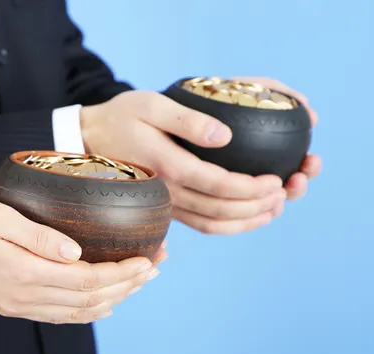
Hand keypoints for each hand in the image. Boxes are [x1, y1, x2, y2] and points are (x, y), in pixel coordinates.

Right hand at [0, 195, 166, 323]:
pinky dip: (91, 311)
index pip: (88, 279)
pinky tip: (110, 302)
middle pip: (92, 297)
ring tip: (143, 280)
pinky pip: (64, 316)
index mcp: (25, 272)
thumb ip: (38, 236)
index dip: (122, 272)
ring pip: (82, 310)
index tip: (148, 260)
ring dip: (117, 296)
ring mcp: (24, 306)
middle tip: (157, 265)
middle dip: (129, 283)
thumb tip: (77, 252)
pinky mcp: (20, 307)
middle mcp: (28, 295)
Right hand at [80, 80, 320, 234]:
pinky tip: (247, 219)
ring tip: (275, 210)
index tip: (276, 180)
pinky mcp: (165, 208)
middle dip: (258, 206)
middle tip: (285, 193)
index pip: (218, 186)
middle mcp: (168, 193)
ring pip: (213, 224)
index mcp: (168, 167)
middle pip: (221, 211)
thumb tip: (226, 137)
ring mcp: (166, 205)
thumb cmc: (121, 117)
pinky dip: (228, 227)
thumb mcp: (150, 105)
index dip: (251, 188)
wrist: (88, 141)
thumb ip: (187, 120)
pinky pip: (200, 225)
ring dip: (247, 221)